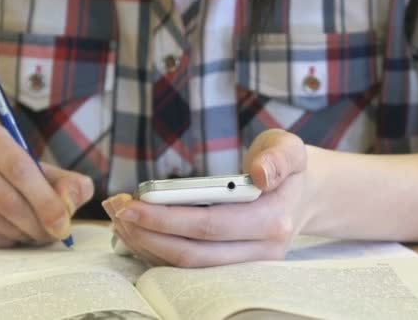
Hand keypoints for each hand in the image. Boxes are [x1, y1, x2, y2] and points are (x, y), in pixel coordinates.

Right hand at [0, 120, 93, 246]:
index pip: (19, 169)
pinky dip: (6, 240)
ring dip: (23, 233)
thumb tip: (71, 202)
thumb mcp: (41, 171)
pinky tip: (11, 231)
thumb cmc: (9, 174)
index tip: (63, 223)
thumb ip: (68, 183)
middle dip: (37, 222)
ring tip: (34, 230)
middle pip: (6, 198)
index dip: (45, 200)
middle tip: (53, 234)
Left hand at [103, 129, 313, 266]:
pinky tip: (136, 230)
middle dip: (147, 234)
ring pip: (186, 266)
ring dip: (146, 244)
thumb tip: (260, 174)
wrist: (303, 195)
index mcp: (272, 220)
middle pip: (192, 253)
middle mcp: (260, 252)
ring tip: (118, 218)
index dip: (166, 218)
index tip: (131, 204)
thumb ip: (278, 157)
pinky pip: (187, 267)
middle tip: (115, 210)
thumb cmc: (287, 166)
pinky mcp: (231, 268)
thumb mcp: (289, 149)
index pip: (210, 225)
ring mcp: (246, 266)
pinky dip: (157, 250)